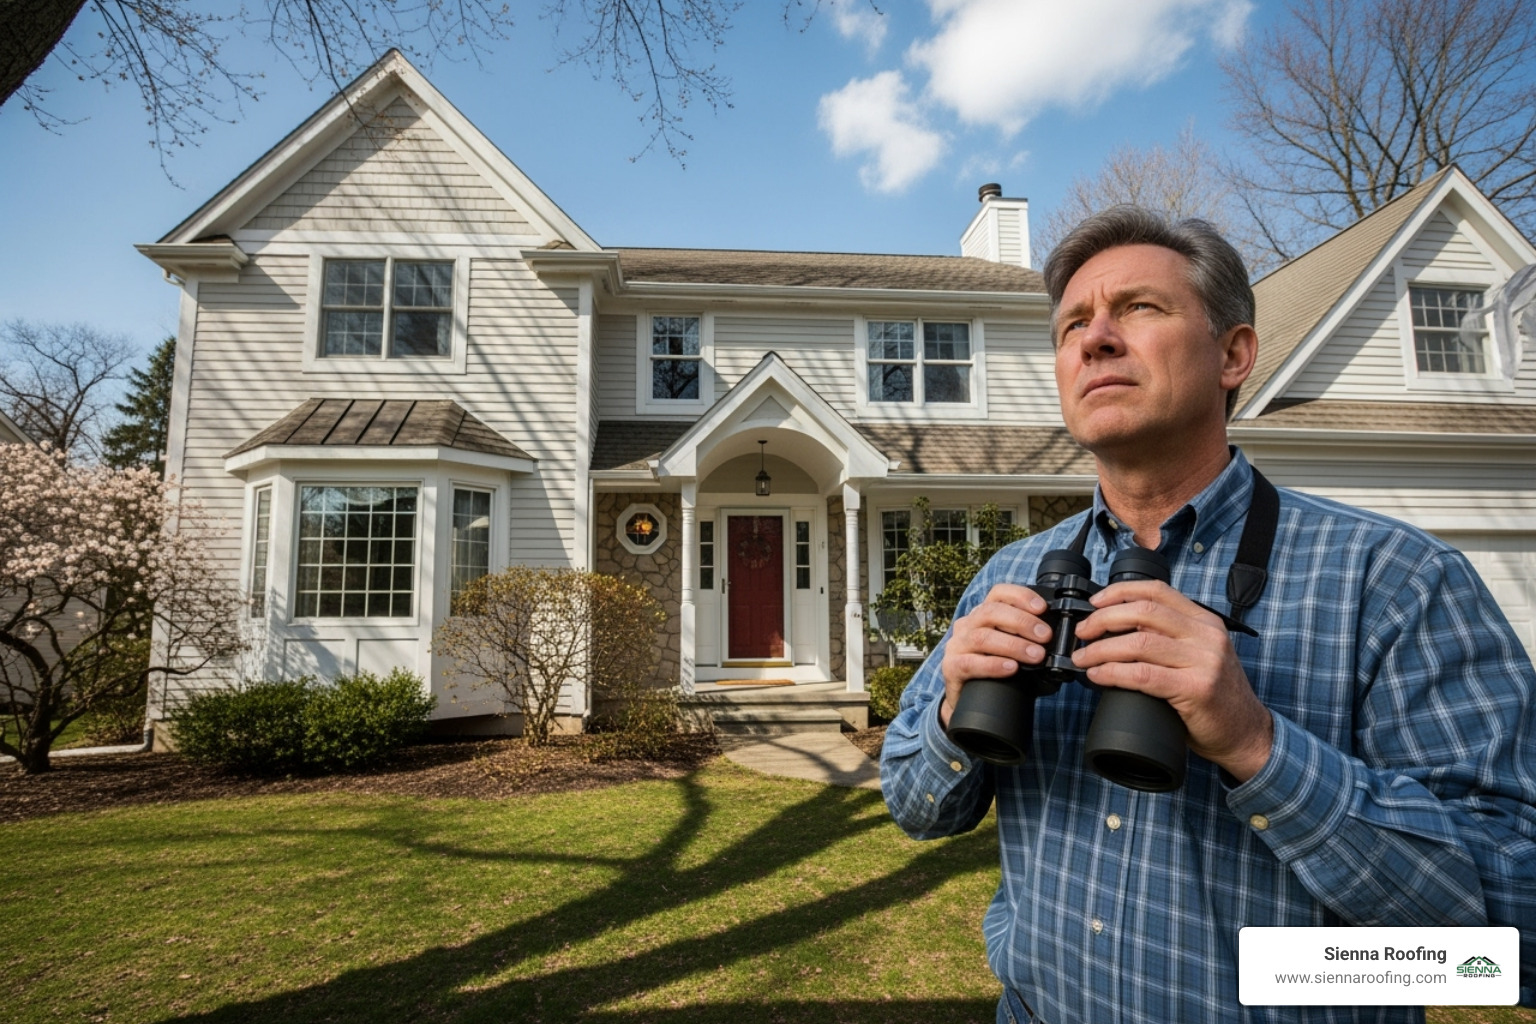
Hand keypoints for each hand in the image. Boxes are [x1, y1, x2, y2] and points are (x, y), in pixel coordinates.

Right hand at [938, 584, 1052, 728]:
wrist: (966, 699)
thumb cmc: (995, 669)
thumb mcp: (1011, 648)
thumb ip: (1028, 639)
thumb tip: (1061, 639)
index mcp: (983, 614)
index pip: (999, 593)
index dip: (1020, 596)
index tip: (1042, 608)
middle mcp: (968, 625)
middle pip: (991, 612)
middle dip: (1022, 622)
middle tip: (1045, 636)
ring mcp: (957, 645)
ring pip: (982, 637)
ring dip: (1013, 645)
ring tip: (1036, 656)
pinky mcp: (951, 667)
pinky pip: (970, 663)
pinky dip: (993, 665)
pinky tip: (1011, 668)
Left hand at [1071, 579, 1273, 781]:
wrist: (1246, 734)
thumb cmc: (1215, 697)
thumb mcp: (1199, 655)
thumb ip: (1170, 639)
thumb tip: (1116, 631)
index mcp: (1205, 621)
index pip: (1157, 591)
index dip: (1120, 592)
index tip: (1095, 602)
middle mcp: (1207, 636)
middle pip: (1143, 612)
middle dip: (1103, 619)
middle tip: (1083, 632)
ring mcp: (1204, 661)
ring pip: (1139, 642)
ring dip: (1101, 649)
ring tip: (1083, 658)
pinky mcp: (1197, 689)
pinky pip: (1144, 675)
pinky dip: (1114, 673)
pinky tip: (1098, 675)